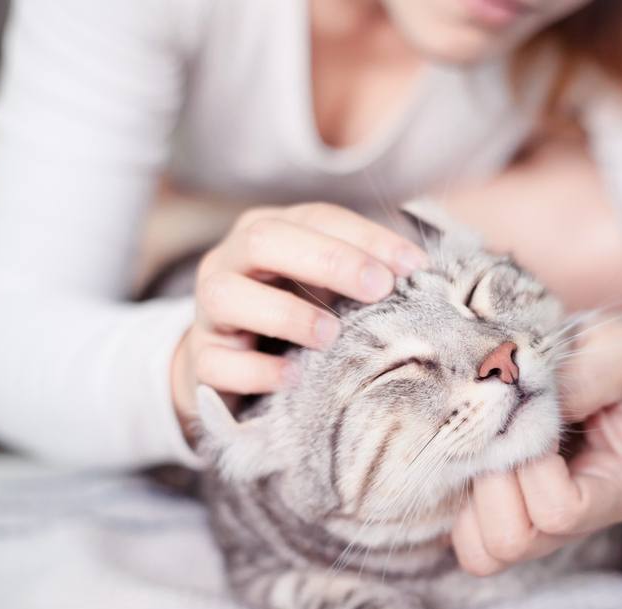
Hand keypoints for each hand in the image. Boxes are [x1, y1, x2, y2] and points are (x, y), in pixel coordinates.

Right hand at [171, 203, 427, 435]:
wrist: (229, 365)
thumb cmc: (291, 314)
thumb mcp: (324, 286)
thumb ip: (361, 275)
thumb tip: (420, 276)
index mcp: (267, 231)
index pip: (316, 218)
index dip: (366, 237)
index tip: (413, 264)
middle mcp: (230, 260)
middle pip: (265, 240)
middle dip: (327, 260)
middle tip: (378, 288)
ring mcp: (209, 310)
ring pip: (229, 296)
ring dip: (286, 313)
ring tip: (331, 335)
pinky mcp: (200, 358)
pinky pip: (219, 363)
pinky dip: (258, 371)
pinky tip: (294, 378)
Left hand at [452, 317, 621, 575]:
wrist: (593, 365)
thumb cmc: (609, 362)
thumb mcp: (618, 353)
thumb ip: (586, 374)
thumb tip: (527, 398)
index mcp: (614, 491)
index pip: (559, 511)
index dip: (532, 463)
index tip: (533, 414)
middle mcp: (575, 526)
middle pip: (513, 540)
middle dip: (493, 479)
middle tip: (497, 429)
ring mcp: (536, 531)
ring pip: (482, 553)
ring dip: (470, 496)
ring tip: (483, 446)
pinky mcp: (498, 523)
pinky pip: (464, 545)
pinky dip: (455, 506)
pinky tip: (470, 460)